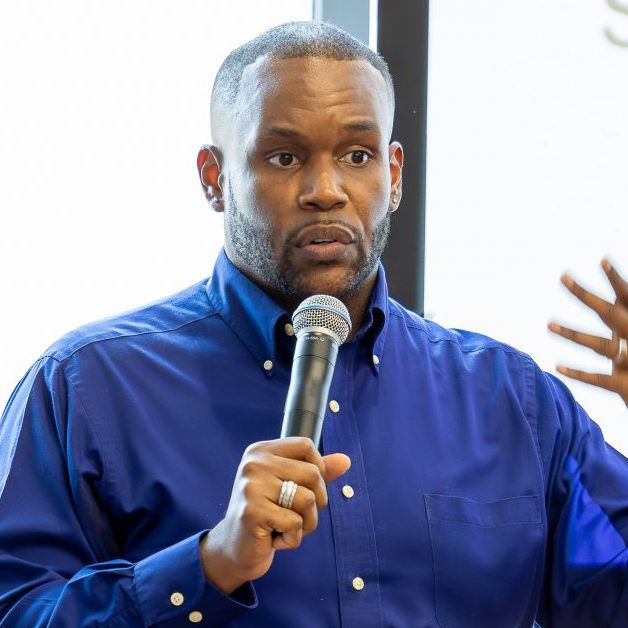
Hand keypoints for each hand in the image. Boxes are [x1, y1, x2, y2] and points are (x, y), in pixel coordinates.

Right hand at [200, 437, 350, 594]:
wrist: (234, 549)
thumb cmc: (267, 514)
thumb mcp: (290, 487)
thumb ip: (317, 472)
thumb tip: (345, 460)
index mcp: (261, 451)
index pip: (305, 445)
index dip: (318, 468)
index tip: (309, 488)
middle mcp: (254, 463)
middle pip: (313, 474)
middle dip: (316, 503)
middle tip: (296, 516)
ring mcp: (251, 486)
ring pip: (308, 500)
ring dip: (305, 524)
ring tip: (284, 528)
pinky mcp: (253, 512)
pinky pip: (295, 524)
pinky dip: (292, 538)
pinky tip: (273, 539)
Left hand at [548, 258, 627, 405]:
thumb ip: (621, 319)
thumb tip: (610, 304)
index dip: (617, 279)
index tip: (602, 260)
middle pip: (608, 312)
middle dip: (585, 295)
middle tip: (563, 277)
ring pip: (599, 344)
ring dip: (573, 334)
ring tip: (548, 325)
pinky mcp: (625, 386)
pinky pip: (599, 378)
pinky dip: (578, 373)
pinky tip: (558, 367)